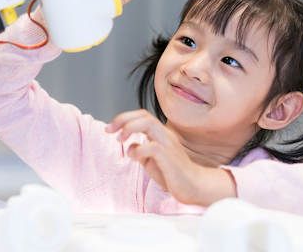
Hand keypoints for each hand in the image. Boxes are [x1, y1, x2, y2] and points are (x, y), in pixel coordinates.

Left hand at [105, 109, 235, 205]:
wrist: (194, 187)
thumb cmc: (173, 175)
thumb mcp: (151, 162)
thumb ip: (141, 151)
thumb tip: (130, 146)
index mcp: (160, 134)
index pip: (142, 116)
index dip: (124, 118)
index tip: (110, 128)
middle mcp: (165, 135)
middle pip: (144, 115)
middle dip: (123, 119)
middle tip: (109, 131)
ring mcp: (168, 145)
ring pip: (149, 124)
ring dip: (130, 128)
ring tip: (121, 139)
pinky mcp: (169, 158)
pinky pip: (152, 146)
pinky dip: (139, 149)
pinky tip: (134, 157)